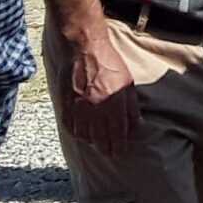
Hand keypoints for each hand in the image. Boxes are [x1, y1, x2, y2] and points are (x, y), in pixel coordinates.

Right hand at [59, 27, 140, 151]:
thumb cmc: (109, 63)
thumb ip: (131, 107)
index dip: (119, 146)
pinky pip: (70, 126)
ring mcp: (78, 108)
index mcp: (113, 104)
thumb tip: (136, 125)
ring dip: (91, 141)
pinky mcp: (65, 104)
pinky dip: (76, 133)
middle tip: (109, 153)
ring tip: (97, 142)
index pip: (117, 134)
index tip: (120, 152)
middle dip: (106, 148)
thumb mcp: (128, 83)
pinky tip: (82, 133)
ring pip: (84, 135)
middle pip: (100, 139)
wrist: (83, 49)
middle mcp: (95, 109)